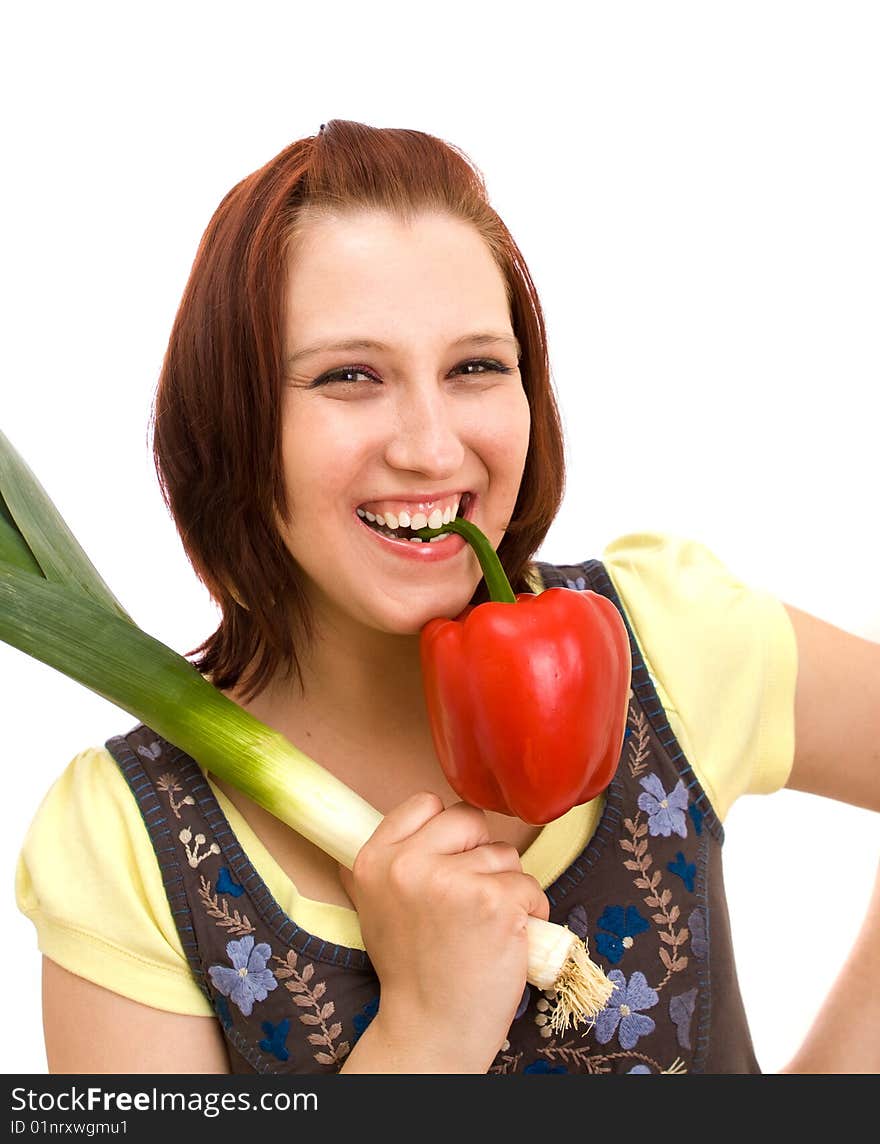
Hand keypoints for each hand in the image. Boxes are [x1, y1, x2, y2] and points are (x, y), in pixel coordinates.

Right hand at [338, 791, 548, 1072]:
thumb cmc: (413, 968)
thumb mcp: (378, 903)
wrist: (431, 1028)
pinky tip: (509, 938)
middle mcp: (407, 865)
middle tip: (471, 897)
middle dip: (480, 853)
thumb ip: (396, 858)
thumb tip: (425, 816)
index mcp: (374, 859)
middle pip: (469, 819)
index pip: (425, 803)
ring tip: (485, 926)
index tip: (449, 862)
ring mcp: (453, 882)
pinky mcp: (495, 903)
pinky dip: (531, 912)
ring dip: (507, 886)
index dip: (446, 831)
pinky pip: (530, 886)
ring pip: (504, 854)